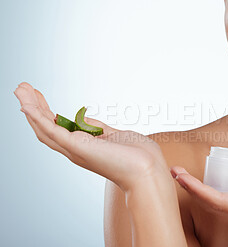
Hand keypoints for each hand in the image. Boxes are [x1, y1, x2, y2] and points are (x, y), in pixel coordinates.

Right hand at [14, 82, 169, 191]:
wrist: (148, 170)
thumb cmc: (138, 157)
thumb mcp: (116, 135)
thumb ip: (98, 128)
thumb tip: (84, 119)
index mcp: (84, 147)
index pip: (58, 128)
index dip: (46, 113)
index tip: (38, 96)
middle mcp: (75, 150)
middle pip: (45, 128)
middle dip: (33, 107)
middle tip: (22, 88)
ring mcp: (75, 150)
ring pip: (44, 128)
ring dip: (31, 108)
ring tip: (20, 89)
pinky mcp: (78, 147)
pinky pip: (52, 131)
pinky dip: (38, 117)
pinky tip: (28, 104)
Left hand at [170, 166, 227, 246]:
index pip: (215, 200)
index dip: (196, 188)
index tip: (180, 175)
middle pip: (209, 202)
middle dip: (189, 187)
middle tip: (173, 170)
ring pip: (213, 203)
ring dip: (195, 189)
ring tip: (181, 175)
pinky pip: (222, 201)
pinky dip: (207, 191)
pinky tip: (203, 184)